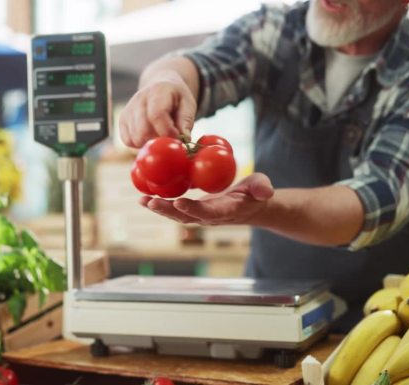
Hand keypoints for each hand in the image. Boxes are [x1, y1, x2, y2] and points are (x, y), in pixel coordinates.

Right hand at [119, 74, 196, 147]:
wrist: (159, 87)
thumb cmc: (175, 97)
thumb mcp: (188, 104)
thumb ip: (186, 121)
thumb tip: (184, 139)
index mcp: (157, 92)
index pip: (156, 116)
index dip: (167, 131)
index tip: (178, 137)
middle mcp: (138, 100)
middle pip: (143, 131)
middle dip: (158, 140)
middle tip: (169, 137)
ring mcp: (127, 110)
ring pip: (135, 139)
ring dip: (149, 142)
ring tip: (160, 134)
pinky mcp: (122, 120)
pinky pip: (128, 141)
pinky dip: (140, 144)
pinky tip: (149, 135)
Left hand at [140, 173, 273, 225]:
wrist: (249, 205)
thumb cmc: (255, 193)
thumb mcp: (262, 187)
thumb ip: (262, 188)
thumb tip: (266, 192)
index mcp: (226, 211)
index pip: (209, 212)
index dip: (194, 209)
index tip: (180, 203)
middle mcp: (209, 216)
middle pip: (186, 217)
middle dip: (168, 211)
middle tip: (151, 202)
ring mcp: (199, 215)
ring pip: (176, 215)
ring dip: (159, 209)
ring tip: (142, 200)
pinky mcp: (192, 211)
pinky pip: (173, 209)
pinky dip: (159, 204)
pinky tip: (143, 197)